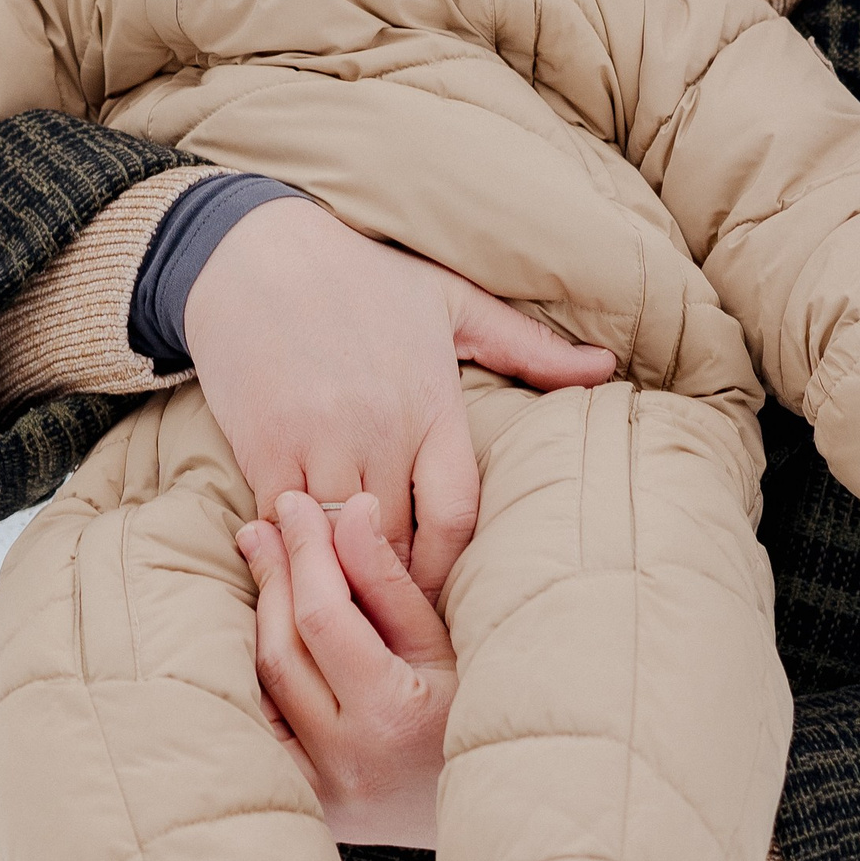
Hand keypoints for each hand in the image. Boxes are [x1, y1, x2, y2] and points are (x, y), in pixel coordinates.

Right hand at [182, 195, 613, 594]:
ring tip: (345, 594)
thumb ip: (527, 346)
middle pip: (396, 541)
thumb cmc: (359, 275)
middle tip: (391, 609)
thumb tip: (605, 368)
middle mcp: (380, 426)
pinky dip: (292, 546)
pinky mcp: (264, 444)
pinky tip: (296, 556)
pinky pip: (286, 524)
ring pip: (339, 541)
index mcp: (432, 401)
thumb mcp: (449, 301)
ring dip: (341, 569)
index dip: (450, 566)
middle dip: (394, 578)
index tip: (439, 586)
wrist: (254, 251)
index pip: (456, 513)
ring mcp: (319, 437)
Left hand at [241, 493, 454, 847]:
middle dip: (274, 576)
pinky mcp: (300, 799)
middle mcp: (345, 761)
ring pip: (260, 686)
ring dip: (258, 618)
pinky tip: (261, 628)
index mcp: (392, 718)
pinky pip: (259, 722)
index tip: (298, 505)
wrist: (488, 810)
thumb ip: (389, 584)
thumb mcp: (445, 645)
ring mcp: (316, 789)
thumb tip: (350, 513)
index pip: (324, 618)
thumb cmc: (475, 715)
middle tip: (270, 524)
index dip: (305, 552)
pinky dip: (256, 670)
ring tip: (263, 561)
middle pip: (282, 649)